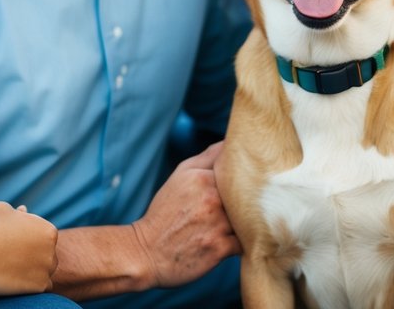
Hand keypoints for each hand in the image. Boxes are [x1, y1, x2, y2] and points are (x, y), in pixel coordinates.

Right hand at [0, 201, 58, 294]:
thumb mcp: (2, 210)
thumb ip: (17, 213)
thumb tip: (23, 211)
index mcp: (48, 230)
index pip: (45, 239)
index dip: (30, 243)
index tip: (14, 247)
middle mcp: (52, 249)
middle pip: (47, 256)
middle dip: (34, 258)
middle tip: (12, 260)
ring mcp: (47, 268)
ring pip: (45, 272)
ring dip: (34, 273)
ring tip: (12, 271)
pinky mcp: (39, 286)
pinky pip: (41, 288)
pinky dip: (30, 287)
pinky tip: (15, 283)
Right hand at [132, 141, 241, 287]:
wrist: (146, 252)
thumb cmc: (166, 211)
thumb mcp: (181, 176)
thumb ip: (208, 157)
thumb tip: (233, 142)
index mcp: (202, 178)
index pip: (240, 171)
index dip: (246, 177)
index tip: (246, 183)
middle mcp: (212, 199)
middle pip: (248, 195)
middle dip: (248, 199)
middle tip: (238, 207)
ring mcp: (217, 224)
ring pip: (248, 218)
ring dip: (245, 222)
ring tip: (235, 225)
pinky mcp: (219, 249)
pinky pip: (244, 242)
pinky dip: (241, 243)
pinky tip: (230, 240)